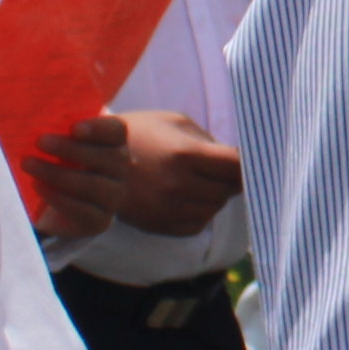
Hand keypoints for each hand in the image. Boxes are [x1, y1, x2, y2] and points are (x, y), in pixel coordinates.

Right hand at [31, 112, 247, 241]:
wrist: (91, 161)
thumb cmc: (140, 133)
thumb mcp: (176, 123)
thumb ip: (210, 142)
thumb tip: (241, 160)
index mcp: (185, 155)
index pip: (238, 167)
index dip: (252, 164)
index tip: (256, 160)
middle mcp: (179, 186)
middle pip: (229, 189)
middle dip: (231, 179)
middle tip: (223, 168)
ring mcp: (169, 209)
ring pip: (215, 208)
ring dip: (216, 195)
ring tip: (200, 179)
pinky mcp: (161, 226)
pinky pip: (198, 223)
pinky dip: (200, 211)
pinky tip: (187, 194)